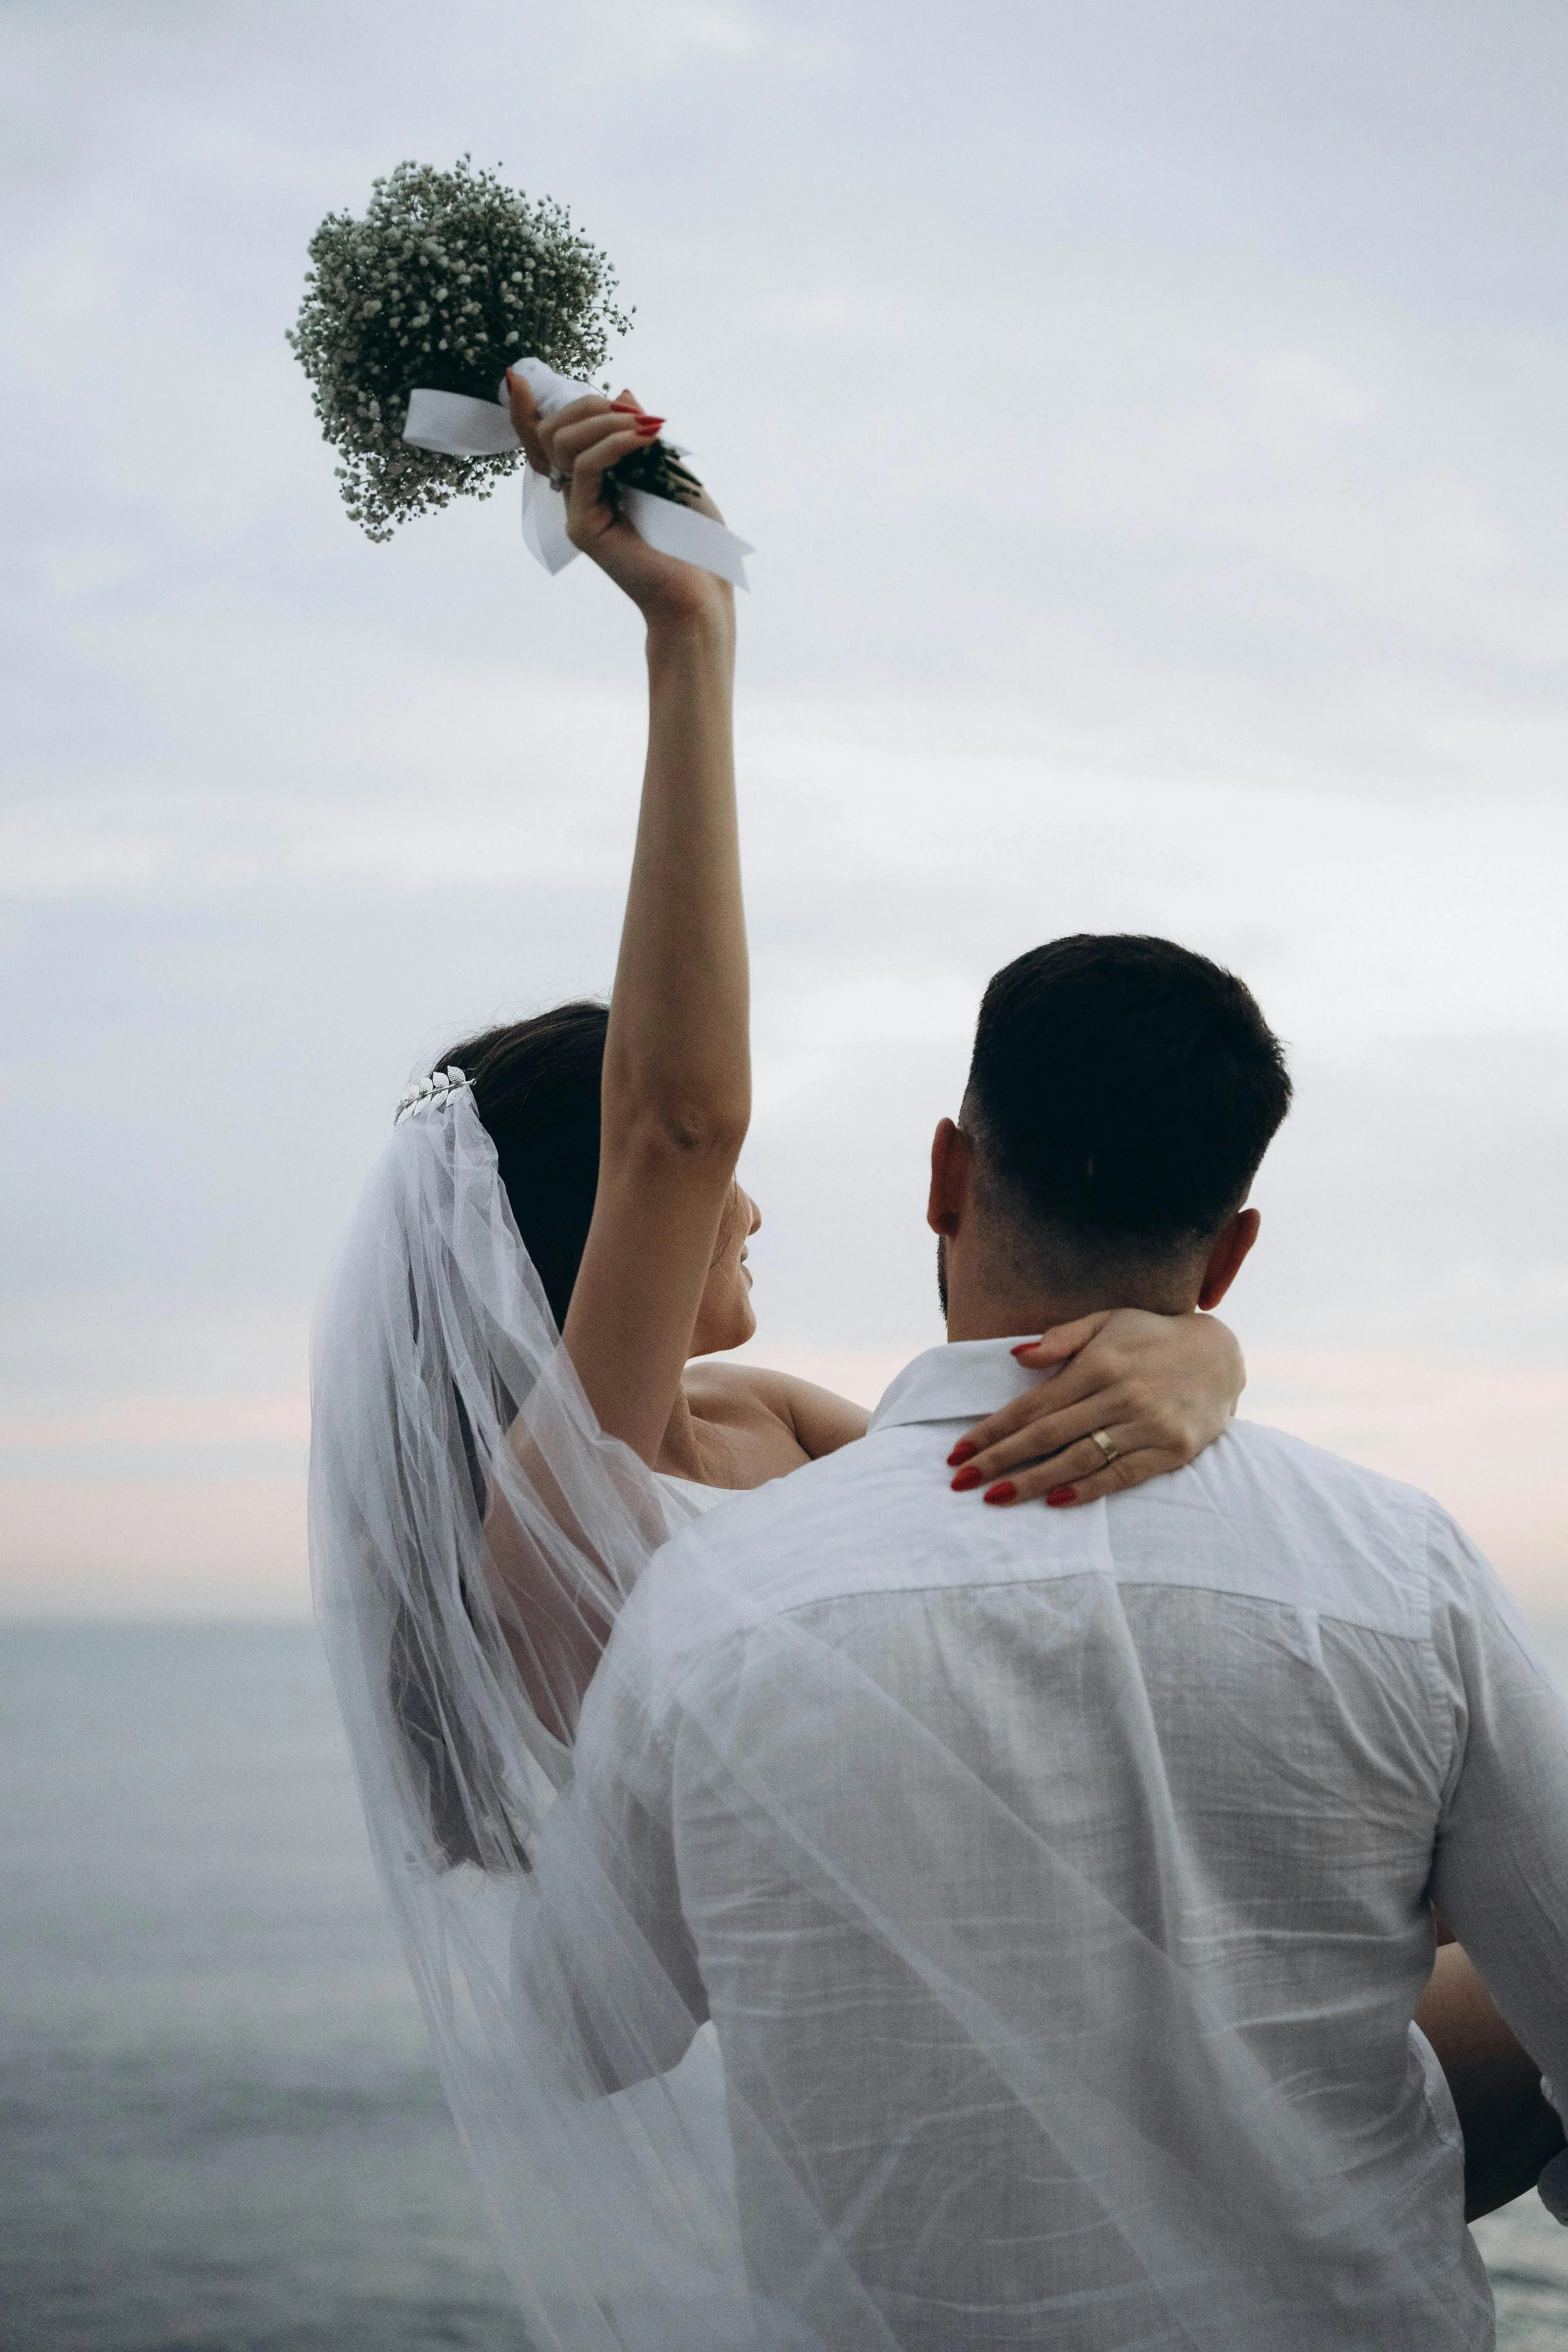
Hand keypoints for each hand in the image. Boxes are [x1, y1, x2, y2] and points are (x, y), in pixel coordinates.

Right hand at [506, 372, 731, 630]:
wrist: (701, 595)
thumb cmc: (694, 541)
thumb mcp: (671, 471)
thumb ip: (642, 435)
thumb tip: (622, 391)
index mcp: (592, 482)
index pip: (550, 439)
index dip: (528, 410)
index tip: (519, 377)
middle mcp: (577, 495)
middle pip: (552, 432)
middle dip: (588, 405)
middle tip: (637, 415)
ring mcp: (576, 511)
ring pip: (562, 443)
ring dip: (603, 420)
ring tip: (646, 428)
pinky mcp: (583, 527)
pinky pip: (585, 467)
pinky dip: (614, 443)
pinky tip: (644, 439)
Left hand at [946, 1308, 1244, 1507]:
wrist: (1222, 1356)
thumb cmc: (1151, 1337)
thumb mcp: (1108, 1321)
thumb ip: (1062, 1338)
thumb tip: (1016, 1355)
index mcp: (1100, 1363)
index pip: (1033, 1404)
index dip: (993, 1430)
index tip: (959, 1451)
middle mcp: (1121, 1394)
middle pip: (1048, 1435)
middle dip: (1000, 1461)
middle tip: (961, 1482)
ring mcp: (1148, 1425)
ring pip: (1079, 1460)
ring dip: (1033, 1482)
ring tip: (994, 1498)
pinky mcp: (1172, 1450)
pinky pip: (1122, 1475)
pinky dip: (1087, 1491)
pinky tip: (1054, 1502)